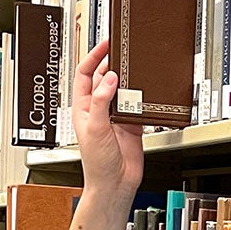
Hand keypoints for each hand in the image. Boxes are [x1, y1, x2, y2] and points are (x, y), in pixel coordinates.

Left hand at [71, 39, 143, 197]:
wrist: (114, 185)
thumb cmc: (96, 164)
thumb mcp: (95, 128)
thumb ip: (101, 101)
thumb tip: (109, 78)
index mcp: (83, 107)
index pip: (85, 74)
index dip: (93, 57)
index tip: (105, 44)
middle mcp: (99, 109)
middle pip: (106, 78)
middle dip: (115, 65)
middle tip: (126, 53)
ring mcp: (116, 116)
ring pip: (124, 91)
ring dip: (131, 83)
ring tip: (137, 73)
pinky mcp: (132, 125)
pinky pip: (139, 106)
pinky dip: (144, 100)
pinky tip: (147, 95)